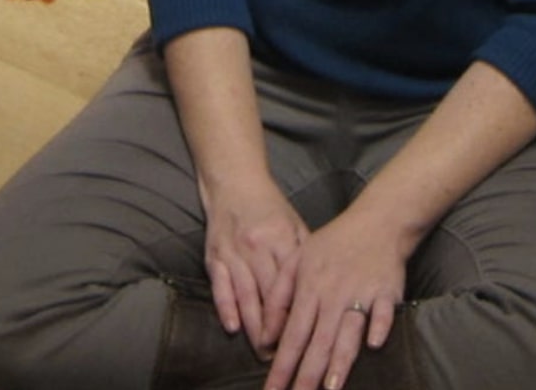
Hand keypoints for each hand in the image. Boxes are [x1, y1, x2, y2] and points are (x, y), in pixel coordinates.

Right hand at [200, 173, 307, 356]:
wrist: (234, 182)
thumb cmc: (270, 206)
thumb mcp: (294, 222)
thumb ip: (305, 252)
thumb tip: (321, 283)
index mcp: (281, 239)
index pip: (292, 283)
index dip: (298, 310)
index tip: (306, 333)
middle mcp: (257, 247)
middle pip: (269, 294)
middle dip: (277, 326)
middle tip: (284, 352)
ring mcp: (233, 253)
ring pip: (245, 295)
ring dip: (254, 325)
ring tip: (262, 349)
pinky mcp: (214, 256)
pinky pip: (220, 286)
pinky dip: (225, 307)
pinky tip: (232, 327)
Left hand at [268, 208, 407, 389]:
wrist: (377, 221)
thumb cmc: (334, 243)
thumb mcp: (297, 260)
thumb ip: (278, 297)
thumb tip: (265, 337)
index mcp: (309, 289)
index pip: (292, 335)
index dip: (282, 365)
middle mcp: (333, 294)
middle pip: (318, 341)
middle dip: (307, 376)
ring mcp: (362, 293)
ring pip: (348, 331)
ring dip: (340, 360)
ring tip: (331, 388)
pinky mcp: (388, 291)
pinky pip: (384, 312)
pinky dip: (380, 326)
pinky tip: (374, 345)